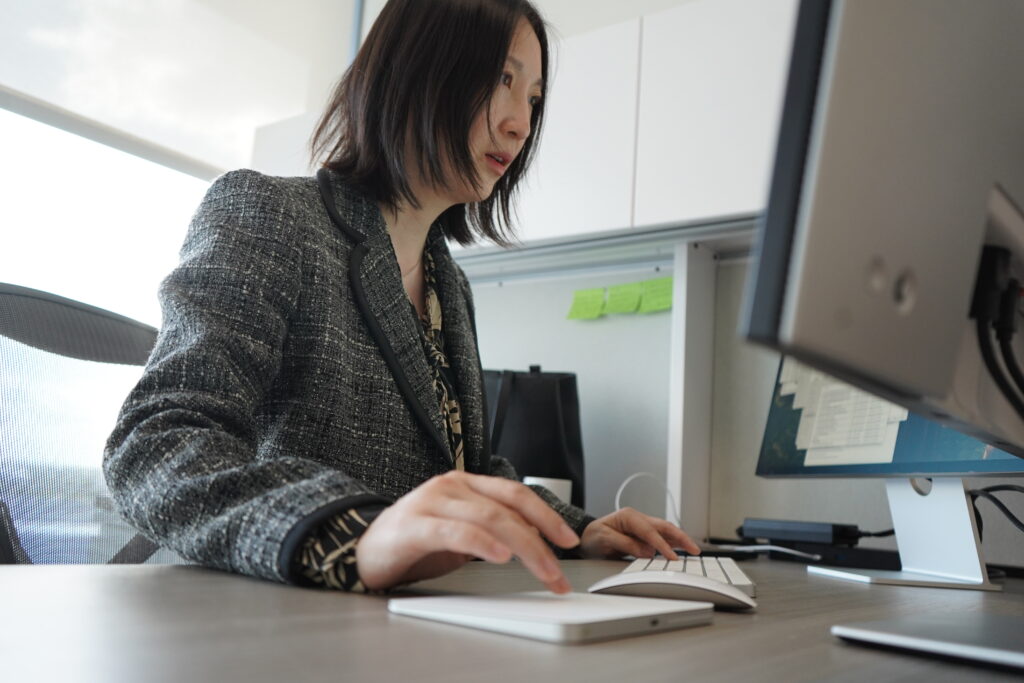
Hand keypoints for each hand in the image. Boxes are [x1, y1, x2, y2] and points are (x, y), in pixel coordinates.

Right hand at [356, 471, 579, 592]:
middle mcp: (450, 486)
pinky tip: (500, 556)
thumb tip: (536, 544)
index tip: (569, 540)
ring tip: (543, 572)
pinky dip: (483, 543)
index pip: (515, 494)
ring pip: (490, 518)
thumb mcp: (460, 534)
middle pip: (508, 508)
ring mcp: (431, 502)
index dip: (547, 515)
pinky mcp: (414, 525)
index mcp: (465, 484)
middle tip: (558, 572)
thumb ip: (492, 530)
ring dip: (524, 549)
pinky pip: (456, 531)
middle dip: (542, 540)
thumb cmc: (412, 544)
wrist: (359, 551)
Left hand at [578, 508, 700, 559]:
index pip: (649, 531)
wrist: (586, 537)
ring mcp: (641, 526)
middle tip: (694, 549)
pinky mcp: (642, 535)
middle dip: (680, 537)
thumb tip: (646, 551)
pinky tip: (681, 549)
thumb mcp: (603, 539)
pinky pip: (661, 537)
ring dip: (680, 540)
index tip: (672, 556)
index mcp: (628, 516)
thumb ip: (624, 543)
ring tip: (693, 550)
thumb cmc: (592, 536)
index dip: (662, 544)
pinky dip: (672, 543)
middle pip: (664, 526)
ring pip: (666, 531)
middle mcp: (638, 519)